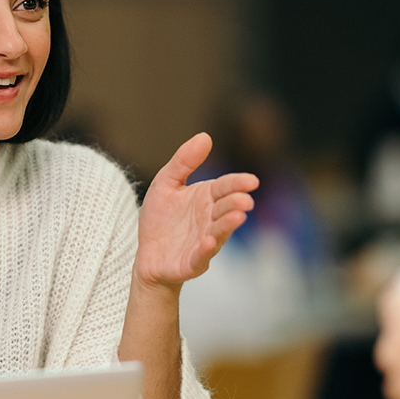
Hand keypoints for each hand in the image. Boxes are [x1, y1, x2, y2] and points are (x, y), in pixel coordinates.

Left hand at [135, 133, 258, 289]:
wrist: (148, 254)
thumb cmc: (161, 218)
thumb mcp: (166, 183)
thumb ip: (183, 161)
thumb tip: (205, 136)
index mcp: (206, 197)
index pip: (226, 187)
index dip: (238, 184)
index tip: (252, 181)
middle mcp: (210, 219)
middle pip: (226, 208)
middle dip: (236, 204)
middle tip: (245, 201)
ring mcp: (204, 241)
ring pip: (219, 232)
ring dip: (228, 225)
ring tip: (237, 217)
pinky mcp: (193, 261)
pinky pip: (201, 255)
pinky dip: (205, 249)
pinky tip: (208, 242)